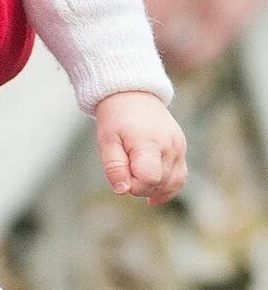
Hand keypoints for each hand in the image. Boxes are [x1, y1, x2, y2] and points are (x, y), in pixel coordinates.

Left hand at [95, 90, 186, 204]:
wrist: (133, 94)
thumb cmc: (116, 118)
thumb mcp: (107, 140)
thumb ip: (114, 167)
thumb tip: (123, 190)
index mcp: (149, 143)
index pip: (149, 180)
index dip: (133, 186)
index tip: (121, 176)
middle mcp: (170, 146)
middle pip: (160, 183)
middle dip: (141, 187)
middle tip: (125, 172)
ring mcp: (179, 147)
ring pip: (173, 183)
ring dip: (154, 189)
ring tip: (137, 180)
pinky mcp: (182, 149)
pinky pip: (180, 176)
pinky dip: (167, 187)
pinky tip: (152, 194)